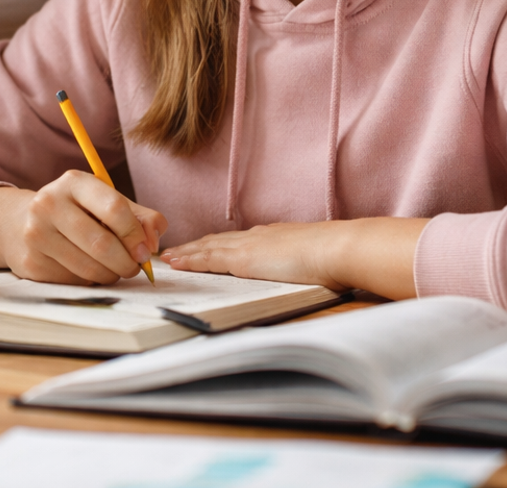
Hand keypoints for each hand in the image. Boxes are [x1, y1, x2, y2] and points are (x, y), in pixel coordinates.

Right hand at [0, 173, 167, 284]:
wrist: (21, 223)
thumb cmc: (76, 212)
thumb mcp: (106, 202)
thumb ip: (140, 217)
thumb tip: (153, 243)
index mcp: (73, 182)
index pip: (114, 208)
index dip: (135, 234)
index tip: (145, 250)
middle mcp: (49, 203)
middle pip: (102, 244)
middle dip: (126, 262)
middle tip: (134, 268)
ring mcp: (36, 234)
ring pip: (89, 268)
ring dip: (111, 275)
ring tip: (113, 269)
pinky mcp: (31, 262)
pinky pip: (74, 280)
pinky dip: (89, 280)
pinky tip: (87, 269)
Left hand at [161, 217, 426, 299]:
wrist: (340, 248)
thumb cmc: (337, 256)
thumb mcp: (316, 257)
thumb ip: (306, 261)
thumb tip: (312, 269)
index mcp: (273, 237)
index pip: (237, 241)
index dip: (217, 244)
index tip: (202, 247)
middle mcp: (257, 236)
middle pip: (217, 241)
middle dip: (195, 246)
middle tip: (173, 250)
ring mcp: (248, 246)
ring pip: (207, 248)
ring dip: (186, 252)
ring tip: (167, 256)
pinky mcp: (243, 260)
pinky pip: (208, 259)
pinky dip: (189, 260)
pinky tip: (174, 262)